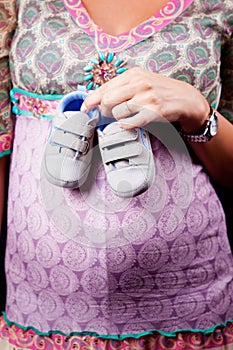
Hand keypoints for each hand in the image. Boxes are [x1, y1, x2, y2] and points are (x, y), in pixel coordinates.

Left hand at [82, 67, 209, 130]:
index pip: (105, 87)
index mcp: (133, 74)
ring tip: (124, 117)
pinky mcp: (154, 110)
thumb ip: (121, 88)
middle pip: (108, 100)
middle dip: (104, 110)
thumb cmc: (159, 91)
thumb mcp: (141, 82)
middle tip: (108, 114)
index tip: (86, 107)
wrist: (185, 99)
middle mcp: (139, 83)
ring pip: (118, 112)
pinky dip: (127, 125)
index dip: (92, 99)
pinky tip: (131, 122)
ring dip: (117, 118)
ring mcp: (147, 96)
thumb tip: (99, 97)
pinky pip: (130, 122)